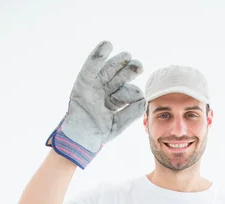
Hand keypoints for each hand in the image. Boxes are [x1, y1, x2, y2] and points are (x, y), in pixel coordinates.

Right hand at [46, 40, 145, 168]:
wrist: (80, 138)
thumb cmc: (97, 134)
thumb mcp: (117, 124)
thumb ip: (130, 113)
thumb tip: (144, 99)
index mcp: (113, 102)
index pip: (125, 92)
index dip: (131, 92)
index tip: (136, 96)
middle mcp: (104, 92)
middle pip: (118, 77)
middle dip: (128, 71)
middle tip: (139, 66)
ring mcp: (93, 86)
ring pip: (107, 71)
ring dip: (117, 62)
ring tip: (128, 55)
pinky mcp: (83, 83)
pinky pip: (90, 67)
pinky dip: (97, 56)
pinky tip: (107, 45)